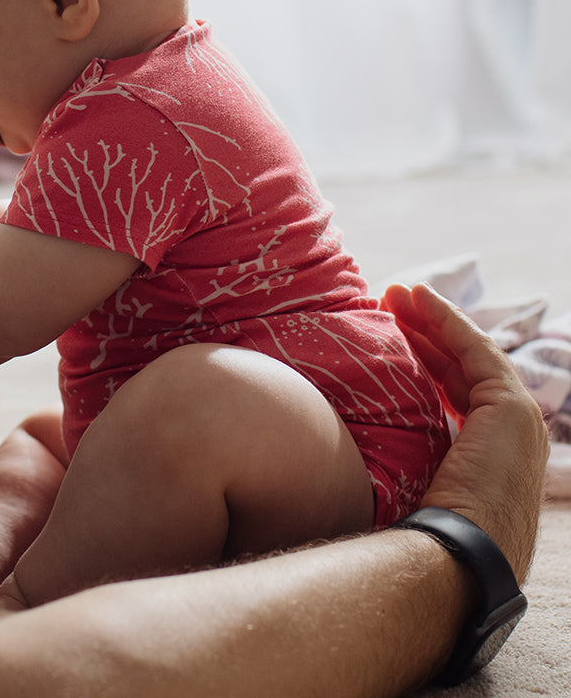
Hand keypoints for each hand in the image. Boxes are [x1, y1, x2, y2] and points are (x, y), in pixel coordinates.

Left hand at [383, 283, 548, 581]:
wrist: (451, 554)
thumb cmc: (413, 532)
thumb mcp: (398, 483)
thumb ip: (387, 456)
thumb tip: (330, 439)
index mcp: (480, 459)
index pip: (449, 394)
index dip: (419, 359)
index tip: (384, 332)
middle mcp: (503, 440)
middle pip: (458, 370)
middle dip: (422, 332)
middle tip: (386, 301)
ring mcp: (515, 423)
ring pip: (468, 354)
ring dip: (432, 318)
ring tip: (396, 292)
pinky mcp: (513, 408)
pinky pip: (476, 350)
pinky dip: (448, 320)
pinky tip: (420, 298)